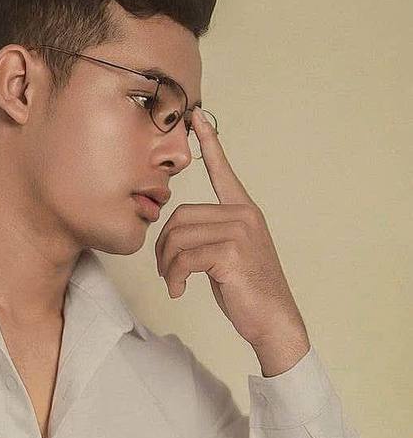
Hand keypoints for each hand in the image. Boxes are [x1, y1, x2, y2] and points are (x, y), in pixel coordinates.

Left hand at [154, 108, 308, 352]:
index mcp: (244, 211)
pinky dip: (173, 278)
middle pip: (179, 217)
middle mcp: (243, 215)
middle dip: (163, 248)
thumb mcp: (228, 256)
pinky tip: (179, 291)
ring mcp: (239, 232)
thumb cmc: (248, 291)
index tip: (197, 117)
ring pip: (177, 238)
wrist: (273, 320)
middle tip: (166, 271)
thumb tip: (177, 234)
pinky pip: (183, 258)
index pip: (223, 170)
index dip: (209, 143)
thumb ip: (210, 235)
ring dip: (166, 266)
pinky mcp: (230, 253)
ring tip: (174, 282)